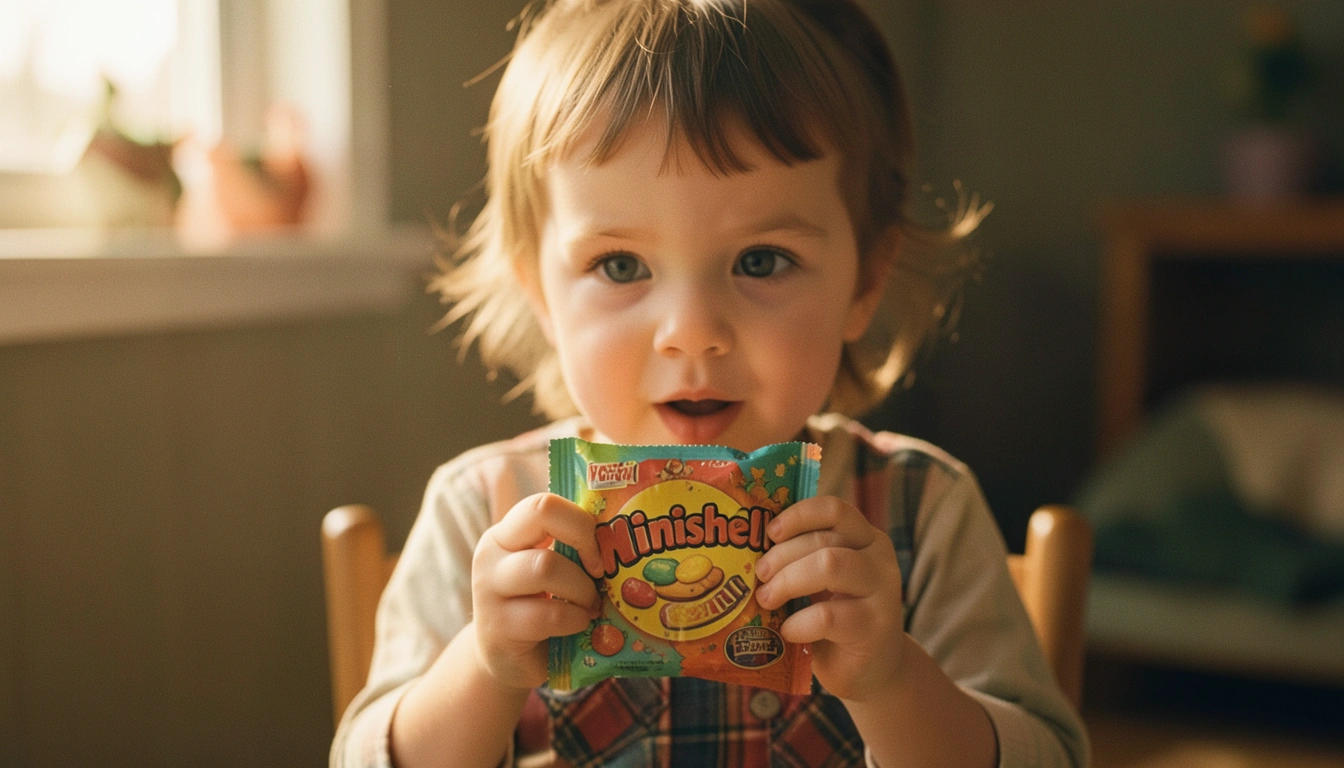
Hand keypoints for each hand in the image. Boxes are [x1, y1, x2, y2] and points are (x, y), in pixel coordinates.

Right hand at [471, 492, 603, 689]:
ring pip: (545, 566)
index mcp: (508, 533)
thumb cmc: (543, 609)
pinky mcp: (497, 628)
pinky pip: (548, 614)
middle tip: (600, 573)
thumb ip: (574, 550)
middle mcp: (492, 554)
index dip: (580, 521)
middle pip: (541, 515)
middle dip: (584, 541)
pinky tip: (578, 625)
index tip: (600, 550)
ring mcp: (488, 590)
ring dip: (582, 589)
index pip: (543, 503)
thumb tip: (629, 536)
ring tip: (591, 606)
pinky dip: (575, 619)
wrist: (510, 662)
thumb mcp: (555, 572)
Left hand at [753, 496, 906, 701]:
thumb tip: (747, 547)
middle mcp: (879, 558)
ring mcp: (882, 592)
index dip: (798, 516)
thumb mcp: (821, 581)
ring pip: (829, 565)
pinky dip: (798, 623)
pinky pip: (827, 616)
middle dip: (782, 556)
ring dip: (788, 581)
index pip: (834, 510)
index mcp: (864, 538)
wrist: (870, 669)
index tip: (769, 532)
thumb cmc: (835, 617)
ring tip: (768, 600)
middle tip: (759, 575)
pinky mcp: (875, 628)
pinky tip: (788, 631)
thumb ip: (801, 559)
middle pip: (825, 540)